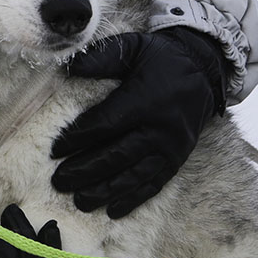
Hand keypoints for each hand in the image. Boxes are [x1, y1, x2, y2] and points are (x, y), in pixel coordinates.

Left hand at [52, 27, 229, 218]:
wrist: (203, 70)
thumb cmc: (160, 58)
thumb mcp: (133, 47)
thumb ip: (102, 57)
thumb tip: (69, 67)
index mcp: (144, 100)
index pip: (105, 124)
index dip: (78, 138)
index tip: (54, 150)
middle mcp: (159, 127)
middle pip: (116, 155)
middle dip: (84, 170)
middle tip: (58, 181)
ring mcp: (170, 147)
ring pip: (133, 175)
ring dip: (104, 191)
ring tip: (79, 201)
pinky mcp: (177, 159)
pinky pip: (154, 183)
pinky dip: (133, 199)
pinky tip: (113, 211)